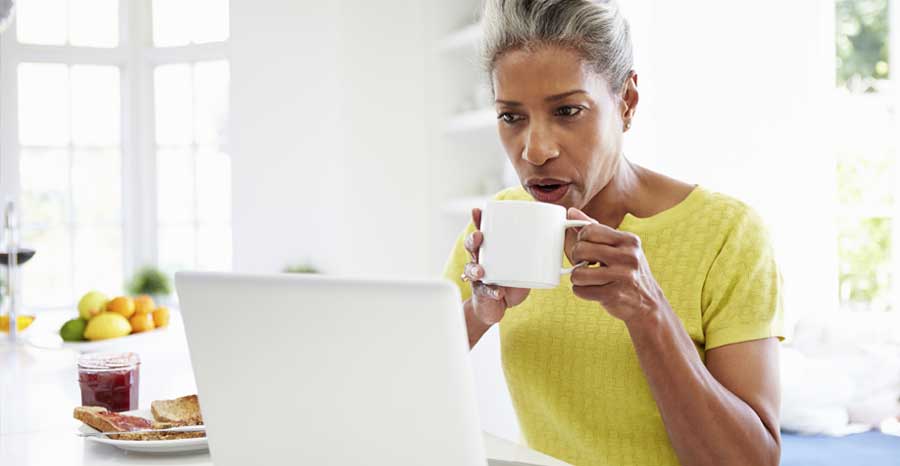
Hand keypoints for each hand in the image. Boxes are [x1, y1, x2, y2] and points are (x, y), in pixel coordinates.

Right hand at [462, 208, 530, 324]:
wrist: (498, 308)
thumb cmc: (510, 282)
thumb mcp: (522, 264)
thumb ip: (533, 253)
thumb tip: (556, 238)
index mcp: (489, 251)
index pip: (481, 232)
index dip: (477, 221)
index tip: (477, 211)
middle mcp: (480, 261)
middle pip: (471, 247)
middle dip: (473, 240)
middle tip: (479, 236)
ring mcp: (479, 278)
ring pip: (471, 268)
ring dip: (474, 268)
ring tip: (481, 269)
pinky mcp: (483, 293)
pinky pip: (485, 291)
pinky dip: (492, 291)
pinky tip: (498, 292)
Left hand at [563, 208, 667, 322]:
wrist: (648, 303)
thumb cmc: (628, 271)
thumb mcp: (619, 247)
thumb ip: (595, 228)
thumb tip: (571, 212)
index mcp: (629, 240)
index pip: (590, 230)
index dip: (581, 239)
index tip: (585, 247)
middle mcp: (628, 256)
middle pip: (581, 249)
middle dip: (576, 258)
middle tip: (584, 263)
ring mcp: (623, 277)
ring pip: (578, 273)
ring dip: (577, 277)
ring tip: (587, 278)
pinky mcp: (614, 295)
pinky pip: (581, 290)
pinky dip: (581, 291)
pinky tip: (592, 290)